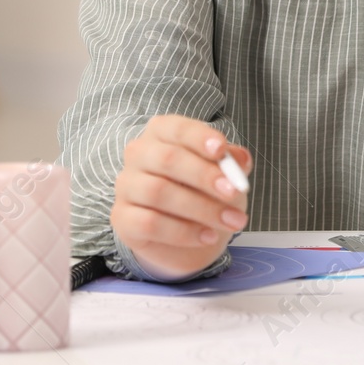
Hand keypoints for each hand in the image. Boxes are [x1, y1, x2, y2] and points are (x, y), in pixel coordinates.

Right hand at [110, 114, 253, 279]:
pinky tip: (208, 236)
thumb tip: (241, 159)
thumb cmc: (203, 191)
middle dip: (205, 176)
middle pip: (168, 159)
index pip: (177, 128)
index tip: (221, 150)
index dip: (199, 138)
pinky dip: (184, 232)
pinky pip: (150, 223)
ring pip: (159, 193)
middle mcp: (138, 154)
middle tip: (235, 192)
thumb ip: (232, 163)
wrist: (187, 233)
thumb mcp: (223, 174)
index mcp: (161, 133)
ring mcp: (126, 186)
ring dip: (202, 208)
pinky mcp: (122, 218)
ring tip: (232, 222)